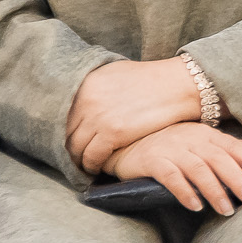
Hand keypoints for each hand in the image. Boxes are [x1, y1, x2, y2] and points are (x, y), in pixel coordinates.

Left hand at [66, 57, 204, 174]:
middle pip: (65, 132)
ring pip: (75, 148)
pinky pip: (91, 157)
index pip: (61, 114)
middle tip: (74, 156)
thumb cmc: (153, 79)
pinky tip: (96, 168)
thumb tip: (79, 101)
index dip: (64, 130)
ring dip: (78, 159)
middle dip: (68, 146)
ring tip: (84, 164)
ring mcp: (98, 116)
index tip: (68, 139)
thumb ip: (94, 88)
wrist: (180, 84)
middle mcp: (86, 99)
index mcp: (85, 83)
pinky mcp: (112, 133)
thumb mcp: (115, 74)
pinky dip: (91, 166)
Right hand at [106, 123, 241, 214]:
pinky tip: (196, 206)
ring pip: (198, 168)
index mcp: (206, 134)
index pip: (232, 145)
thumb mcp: (203, 142)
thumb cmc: (172, 145)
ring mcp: (171, 149)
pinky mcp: (152, 161)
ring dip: (214, 190)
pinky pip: (171, 176)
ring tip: (226, 210)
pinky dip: (185, 191)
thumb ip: (234, 149)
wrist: (128, 142)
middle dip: (236, 178)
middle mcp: (190, 139)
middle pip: (218, 158)